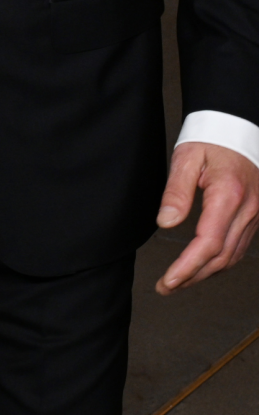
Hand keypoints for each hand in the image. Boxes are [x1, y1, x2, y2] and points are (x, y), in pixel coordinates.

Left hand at [155, 142, 258, 294]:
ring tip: (180, 281)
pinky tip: (203, 266)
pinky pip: (239, 247)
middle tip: (167, 287)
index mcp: (228, 195)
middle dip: (193, 277)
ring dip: (206, 273)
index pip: (208, 243)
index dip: (188, 267)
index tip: (169, 280)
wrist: (238, 127)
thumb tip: (165, 223)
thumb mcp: (186, 158)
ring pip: (233, 256)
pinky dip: (220, 261)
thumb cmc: (211, 139)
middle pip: (222, 257)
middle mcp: (247, 210)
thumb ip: (176, 192)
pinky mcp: (255, 216)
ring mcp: (255, 215)